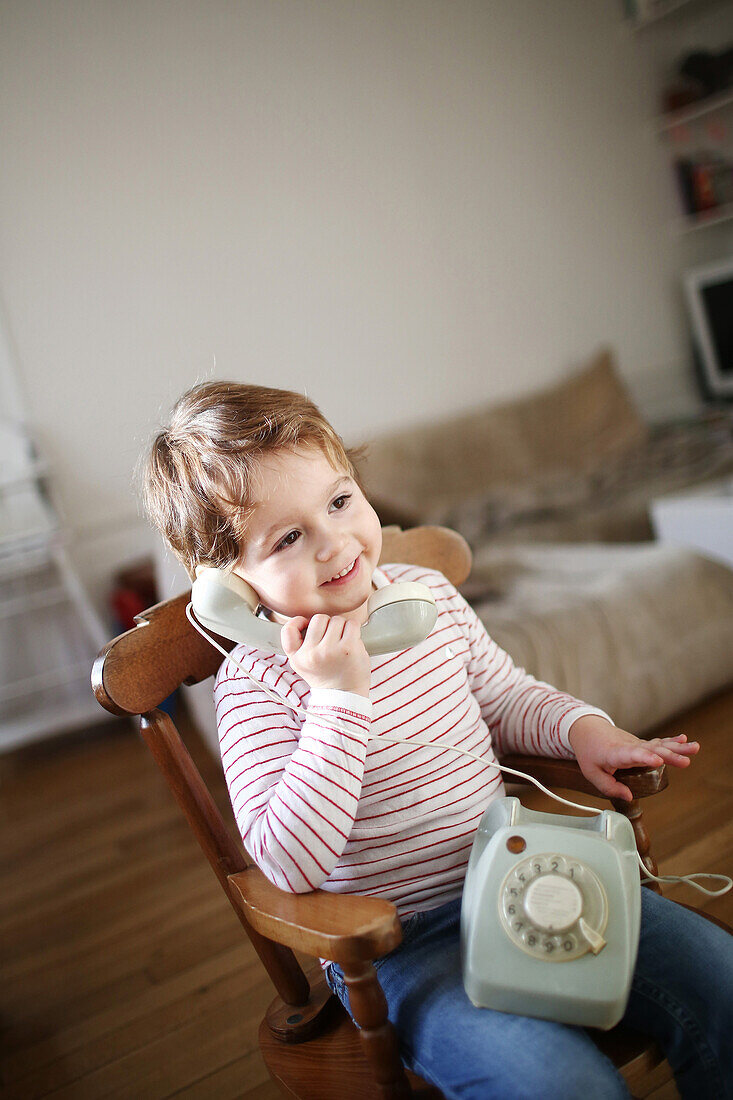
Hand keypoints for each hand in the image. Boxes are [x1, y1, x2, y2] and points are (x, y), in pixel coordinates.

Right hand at [281, 614, 370, 697]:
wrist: (345, 696)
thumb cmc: (327, 677)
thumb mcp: (303, 665)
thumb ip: (300, 645)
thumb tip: (306, 619)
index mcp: (297, 658)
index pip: (288, 629)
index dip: (297, 622)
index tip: (306, 625)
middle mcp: (311, 654)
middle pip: (318, 619)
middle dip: (327, 625)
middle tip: (331, 641)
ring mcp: (330, 650)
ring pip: (336, 620)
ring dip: (342, 628)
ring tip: (342, 644)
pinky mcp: (348, 648)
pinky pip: (351, 624)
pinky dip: (354, 630)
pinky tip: (352, 643)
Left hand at [567, 715, 698, 801]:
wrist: (588, 730)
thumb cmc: (590, 752)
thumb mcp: (591, 773)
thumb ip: (609, 787)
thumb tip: (628, 796)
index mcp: (615, 754)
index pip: (630, 755)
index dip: (644, 757)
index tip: (657, 760)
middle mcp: (629, 746)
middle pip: (651, 751)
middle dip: (669, 756)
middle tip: (685, 762)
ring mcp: (637, 744)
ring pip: (659, 745)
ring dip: (677, 747)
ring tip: (694, 747)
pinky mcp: (642, 744)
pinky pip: (659, 743)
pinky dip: (672, 742)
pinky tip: (685, 740)